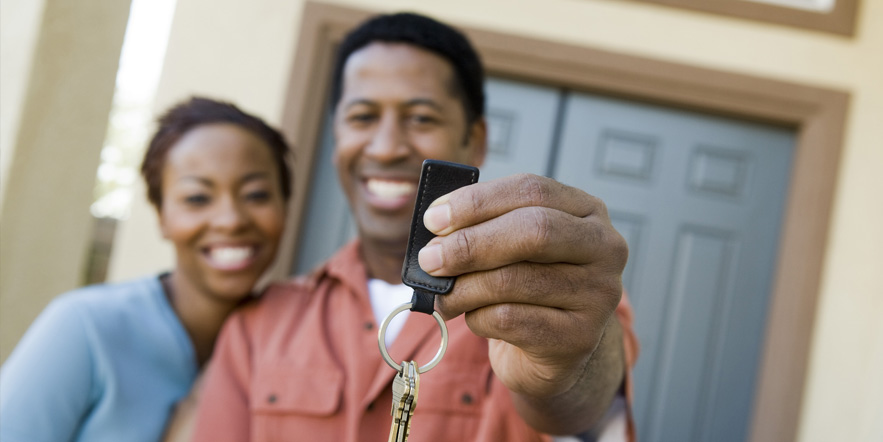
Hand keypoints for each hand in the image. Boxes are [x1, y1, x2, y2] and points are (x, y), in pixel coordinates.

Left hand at [418, 173, 626, 398]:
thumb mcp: (513, 247)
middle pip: (534, 231)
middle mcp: (604, 248)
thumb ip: (483, 228)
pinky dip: (478, 318)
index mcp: (587, 211)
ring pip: (515, 280)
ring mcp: (598, 294)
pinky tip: (474, 318)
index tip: (434, 218)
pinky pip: (510, 319)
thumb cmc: (528, 287)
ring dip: (464, 288)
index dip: (477, 201)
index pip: (531, 190)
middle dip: (471, 243)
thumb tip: (437, 228)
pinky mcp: (579, 337)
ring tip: (442, 296)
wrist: (557, 351)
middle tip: (430, 259)